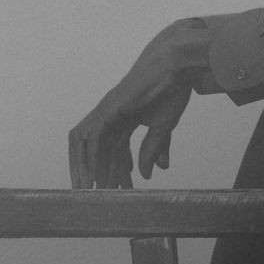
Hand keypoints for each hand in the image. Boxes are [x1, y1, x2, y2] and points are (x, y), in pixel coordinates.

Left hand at [69, 21, 207, 188]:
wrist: (176, 68)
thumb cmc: (171, 90)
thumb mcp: (164, 127)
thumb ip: (155, 148)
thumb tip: (152, 172)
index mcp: (124, 118)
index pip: (113, 148)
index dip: (115, 169)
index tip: (119, 189)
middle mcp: (110, 115)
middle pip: (95, 148)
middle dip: (94, 172)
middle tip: (95, 196)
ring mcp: (106, 110)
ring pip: (86, 143)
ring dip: (86, 167)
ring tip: (89, 191)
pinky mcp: (108, 108)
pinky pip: (94, 137)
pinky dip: (92, 157)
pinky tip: (95, 175)